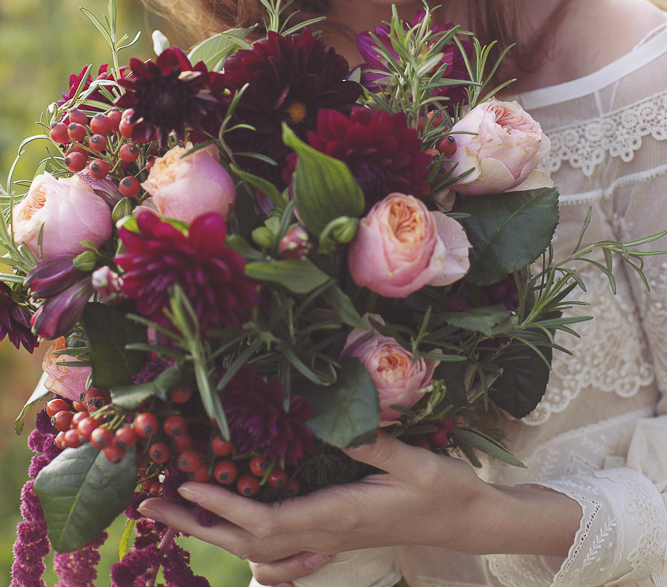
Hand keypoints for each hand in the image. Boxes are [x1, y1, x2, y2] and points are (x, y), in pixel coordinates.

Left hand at [137, 433, 580, 584]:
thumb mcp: (416, 462)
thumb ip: (376, 446)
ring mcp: (328, 536)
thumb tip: (337, 425)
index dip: (225, 506)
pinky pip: (280, 545)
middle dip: (198, 525)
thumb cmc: (444, 489)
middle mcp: (325, 531)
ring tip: (174, 510)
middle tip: (151, 504)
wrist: (468, 520)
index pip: (269, 521)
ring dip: (213, 530)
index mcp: (339, 514)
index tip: (187, 483)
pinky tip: (231, 526)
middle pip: (248, 542)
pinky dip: (246, 537)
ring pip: (259, 547)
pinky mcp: (334, 531)